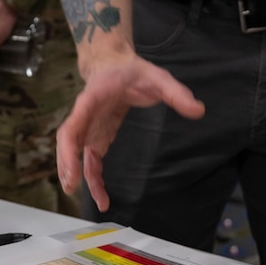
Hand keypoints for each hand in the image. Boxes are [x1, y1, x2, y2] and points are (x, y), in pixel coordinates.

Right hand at [56, 53, 204, 210]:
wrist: (117, 65)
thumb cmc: (134, 72)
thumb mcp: (158, 77)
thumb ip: (176, 93)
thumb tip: (198, 110)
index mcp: (95, 96)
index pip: (76, 117)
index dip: (70, 140)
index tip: (72, 158)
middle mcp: (86, 113)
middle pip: (68, 139)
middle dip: (67, 162)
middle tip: (72, 185)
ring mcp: (89, 127)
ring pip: (75, 153)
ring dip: (77, 175)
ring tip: (91, 198)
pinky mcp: (95, 137)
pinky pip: (88, 160)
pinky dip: (91, 177)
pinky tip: (100, 195)